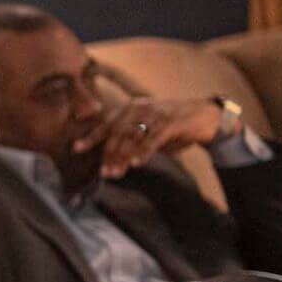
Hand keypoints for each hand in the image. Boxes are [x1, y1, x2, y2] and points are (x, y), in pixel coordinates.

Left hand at [75, 96, 221, 179]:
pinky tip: (135, 164)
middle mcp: (139, 108)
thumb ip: (129, 141)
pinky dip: (143, 152)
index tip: (76, 149)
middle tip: (104, 173)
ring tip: (115, 173)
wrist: (205, 117)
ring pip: (133, 137)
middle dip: (109, 154)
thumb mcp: (147, 132)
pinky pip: (153, 139)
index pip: (106, 123)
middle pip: (117, 132)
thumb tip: (109, 162)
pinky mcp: (171, 122)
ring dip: (122, 157)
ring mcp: (155, 114)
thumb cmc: (171, 127)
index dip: (91, 136)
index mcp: (130, 108)